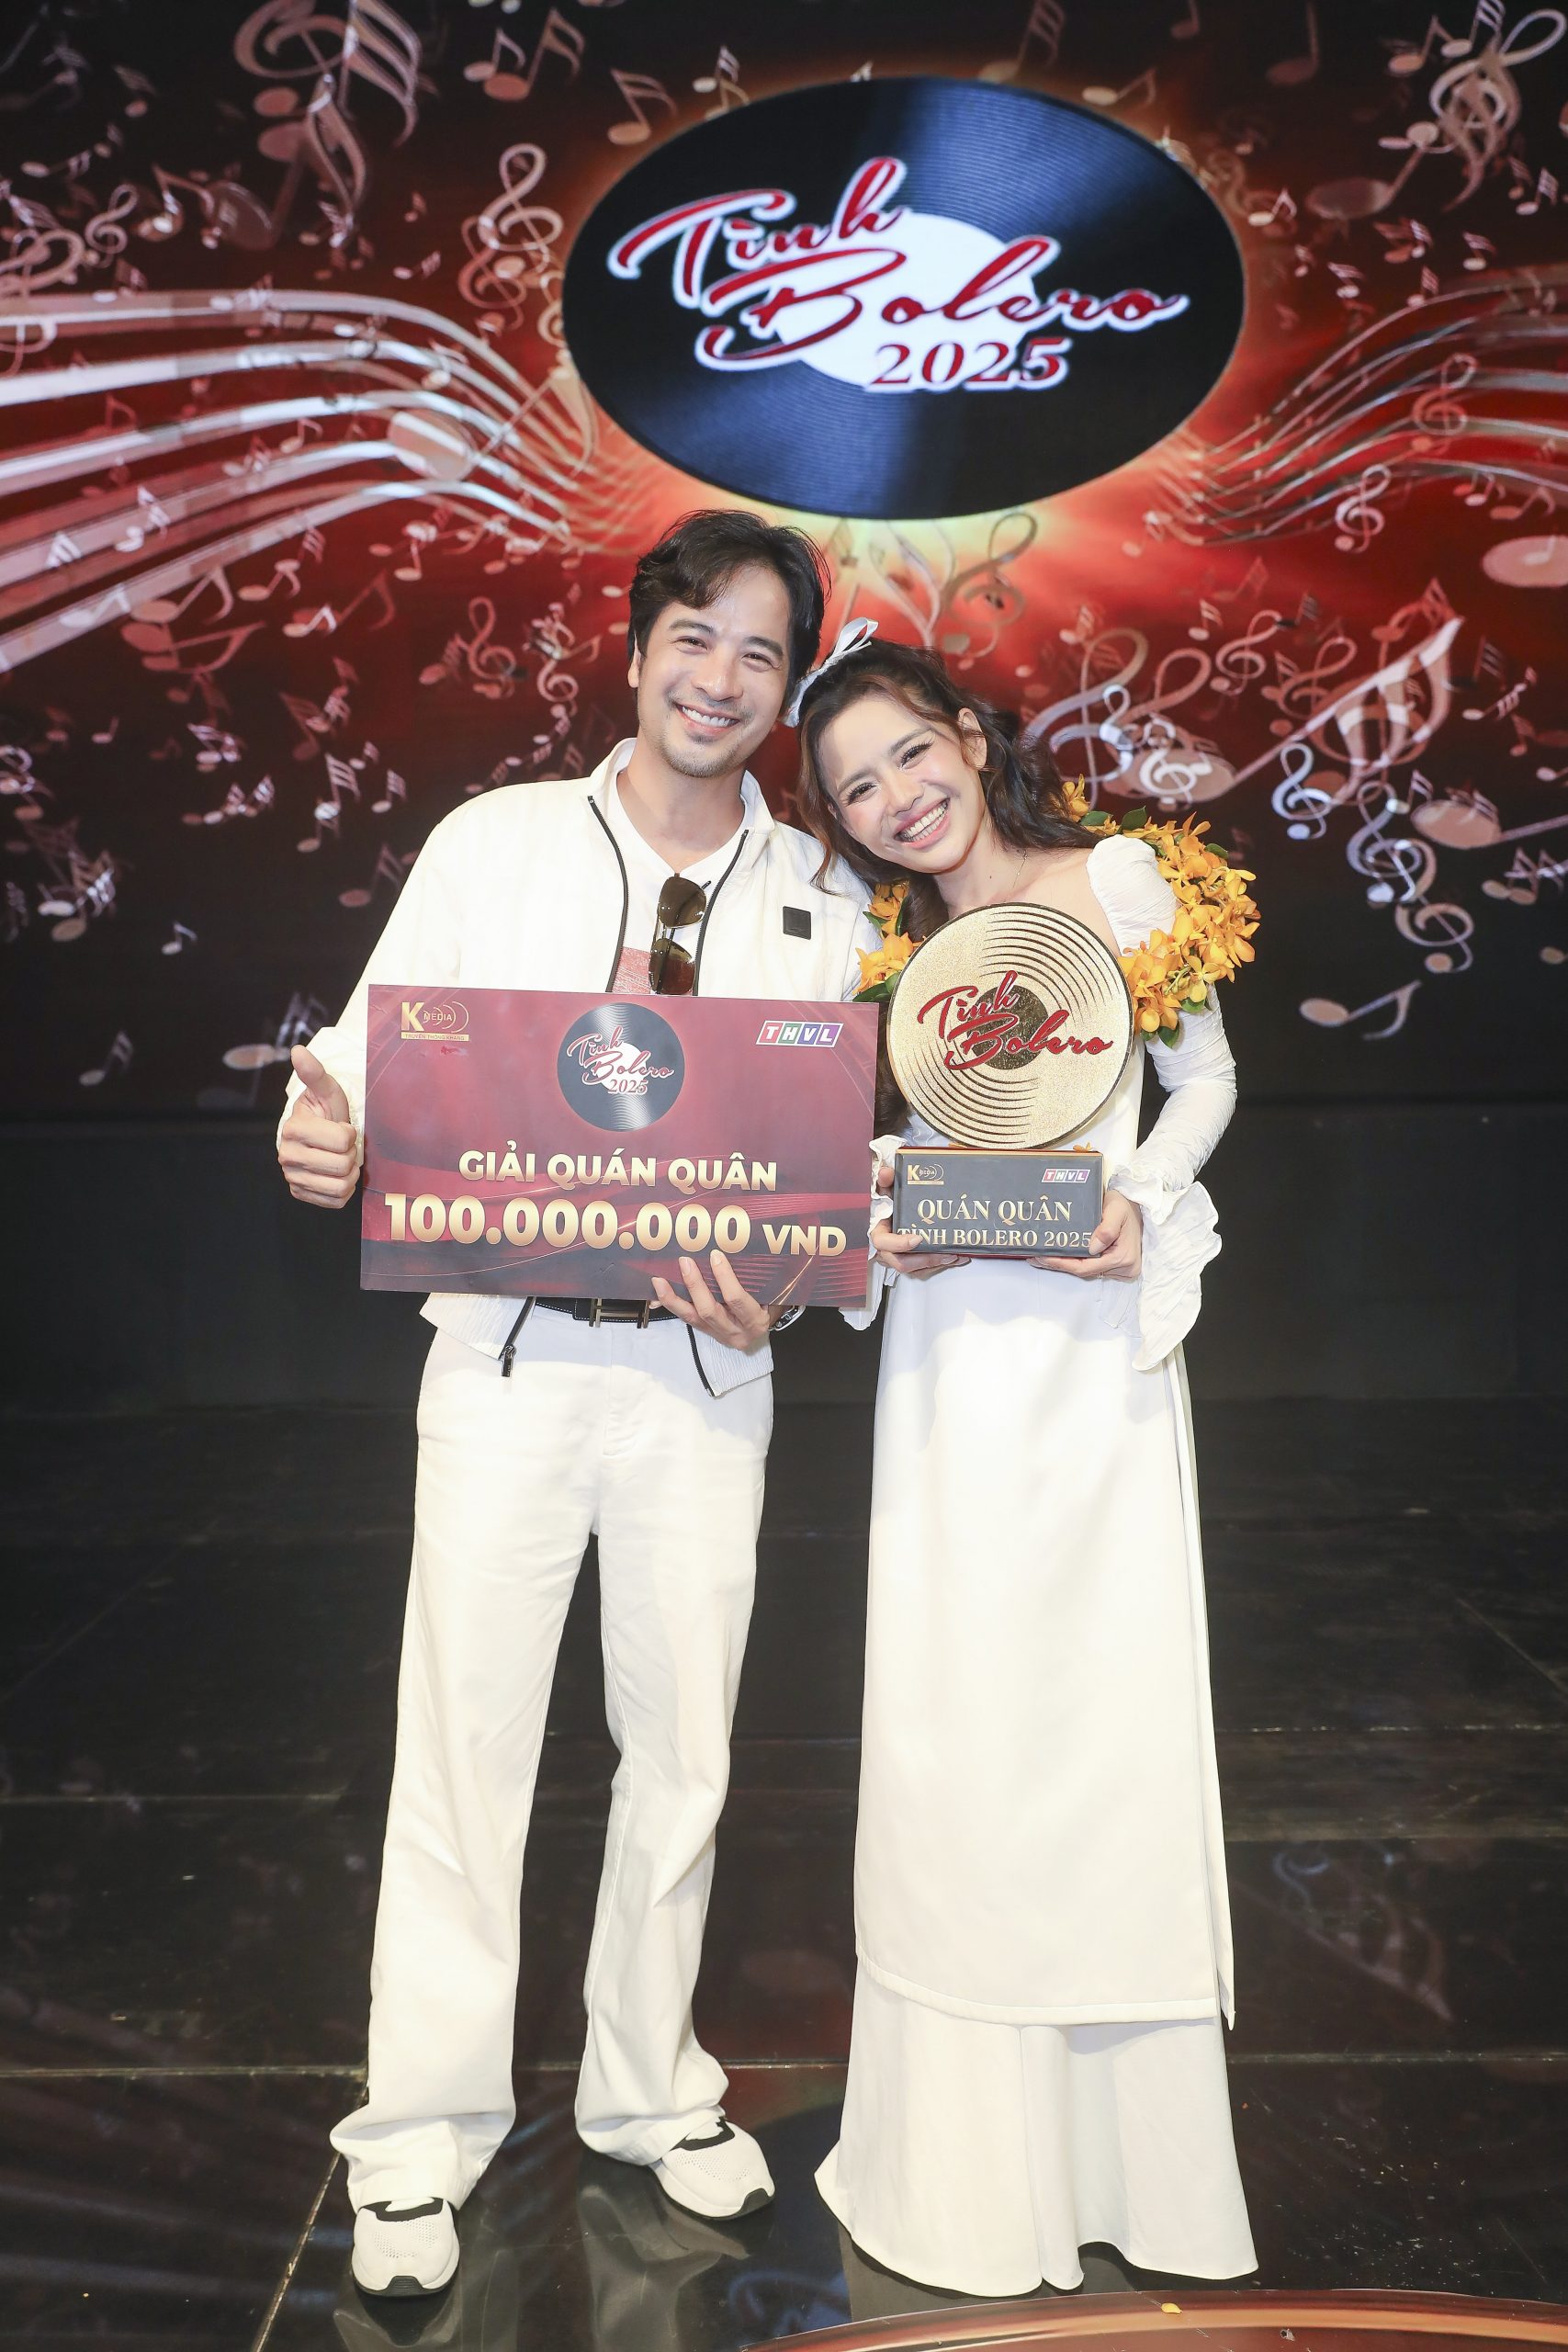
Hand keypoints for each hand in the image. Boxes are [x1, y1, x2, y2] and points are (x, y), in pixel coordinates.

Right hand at [278, 1045, 359, 1208]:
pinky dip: (343, 1190)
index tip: (341, 1127)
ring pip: (341, 1186)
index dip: (349, 1134)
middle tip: (343, 1146)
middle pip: (343, 1166)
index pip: (342, 1140)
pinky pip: (336, 1202)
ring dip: (349, 1174)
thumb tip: (299, 1051)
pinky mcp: (300, 1194)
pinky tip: (335, 1175)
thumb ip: (315, 1073)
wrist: (317, 1136)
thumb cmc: (325, 1112)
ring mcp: (292, 1177)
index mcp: (292, 1129)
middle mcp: (287, 1156)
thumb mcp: (326, 1090)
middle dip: (351, 1155)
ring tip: (341, 1160)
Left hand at [652, 1250, 780, 1350]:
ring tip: (659, 1280)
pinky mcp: (706, 1332)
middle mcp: (736, 1333)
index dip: (725, 1277)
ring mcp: (718, 1335)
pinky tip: (659, 1292)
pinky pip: (686, 1318)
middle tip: (685, 1261)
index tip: (715, 1255)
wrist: (763, 1330)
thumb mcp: (771, 1294)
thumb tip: (737, 1248)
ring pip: (692, 1317)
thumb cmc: (769, 1305)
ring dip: (674, 1297)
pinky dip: (671, 1304)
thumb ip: (757, 1278)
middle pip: (709, 1310)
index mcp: (755, 1321)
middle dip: (695, 1285)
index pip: (737, 1300)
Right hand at [871, 1158, 967, 1281]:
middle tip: (943, 1252)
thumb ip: (887, 1181)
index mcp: (880, 1232)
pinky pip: (924, 1268)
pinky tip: (956, 1257)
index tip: (918, 1238)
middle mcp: (888, 1249)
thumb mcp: (889, 1190)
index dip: (900, 1244)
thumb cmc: (892, 1204)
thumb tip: (886, 1173)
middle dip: (924, 1260)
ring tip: (954, 1255)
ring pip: (915, 1269)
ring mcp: (900, 1257)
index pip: (883, 1243)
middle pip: (901, 1263)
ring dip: (936, 1263)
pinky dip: (940, 1264)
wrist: (897, 1211)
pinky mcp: (912, 1262)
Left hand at [1032, 1188, 1141, 1280]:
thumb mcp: (1116, 1209)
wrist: (1137, 1205)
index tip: (1043, 1257)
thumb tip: (1093, 1247)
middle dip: (1059, 1265)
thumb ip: (1107, 1228)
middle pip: (1085, 1272)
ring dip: (1065, 1264)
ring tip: (1042, 1257)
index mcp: (1123, 1257)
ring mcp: (1122, 1270)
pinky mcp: (1118, 1267)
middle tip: (1035, 1258)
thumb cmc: (1125, 1205)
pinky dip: (1075, 1262)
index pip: (1086, 1267)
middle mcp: (1124, 1269)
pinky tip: (1059, 1256)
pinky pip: (1093, 1267)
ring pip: (1087, 1270)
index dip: (1062, 1264)